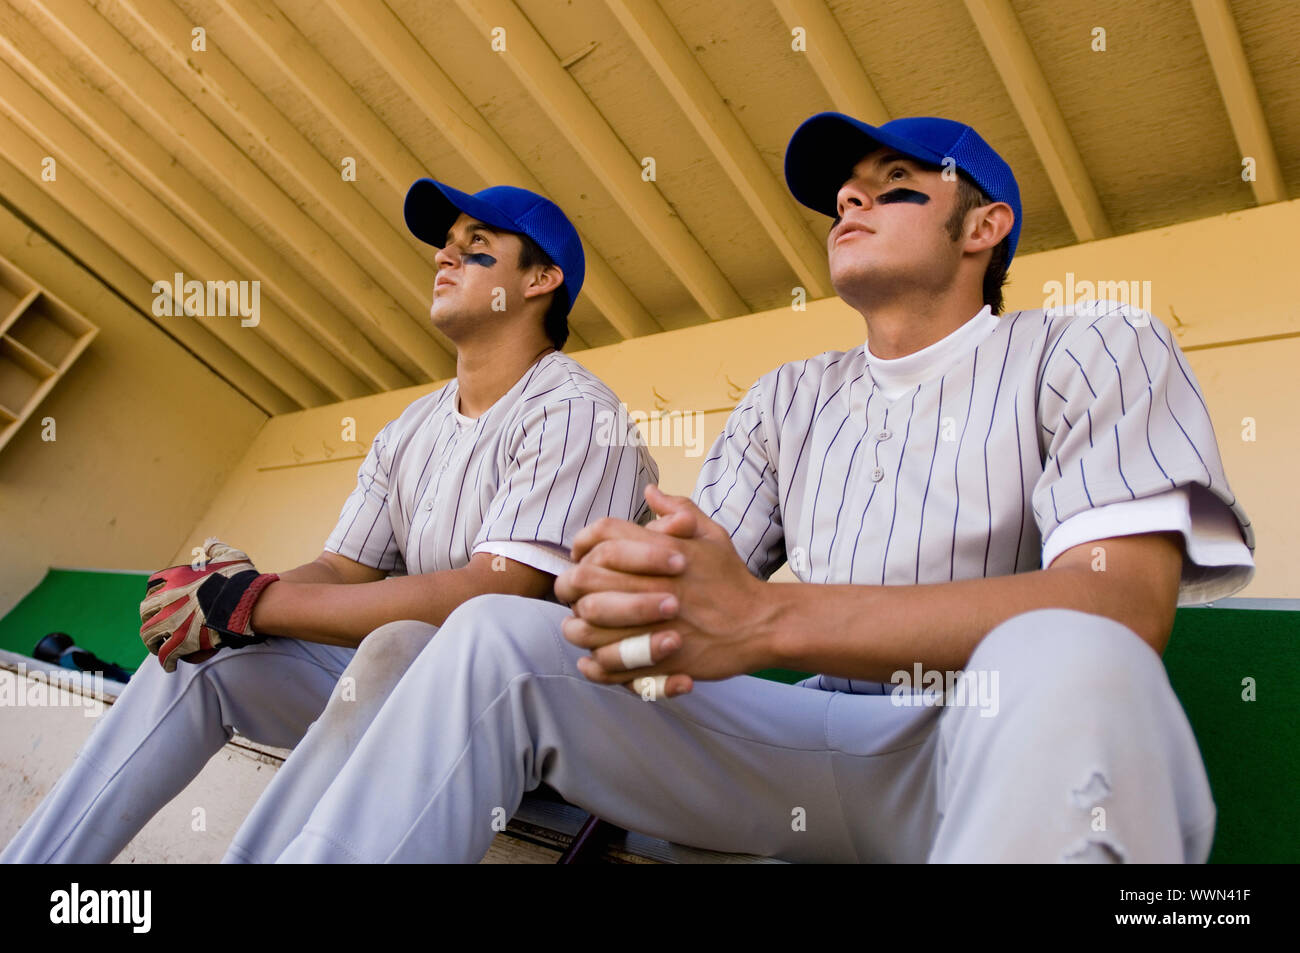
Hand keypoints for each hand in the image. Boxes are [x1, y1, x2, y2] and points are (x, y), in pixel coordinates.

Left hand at [139, 538, 279, 671]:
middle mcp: (167, 599)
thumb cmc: (241, 580)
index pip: (153, 584)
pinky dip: (166, 662)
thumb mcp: (230, 556)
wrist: (246, 603)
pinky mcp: (180, 642)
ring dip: (152, 642)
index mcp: (176, 578)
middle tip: (159, 626)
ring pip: (148, 635)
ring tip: (159, 648)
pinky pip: (165, 655)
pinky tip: (170, 666)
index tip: (160, 600)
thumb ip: (216, 549)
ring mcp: (171, 621)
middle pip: (146, 611)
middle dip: (150, 619)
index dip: (155, 593)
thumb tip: (209, 543)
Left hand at [555, 484, 772, 697]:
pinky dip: (594, 664)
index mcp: (663, 552)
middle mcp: (654, 585)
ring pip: (589, 624)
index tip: (581, 555)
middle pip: (586, 578)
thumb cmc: (732, 579)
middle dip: (570, 585)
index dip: (583, 543)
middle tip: (571, 592)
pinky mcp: (658, 659)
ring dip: (578, 625)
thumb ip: (679, 509)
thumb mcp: (712, 535)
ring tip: (580, 626)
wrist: (760, 624)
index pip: (604, 535)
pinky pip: (609, 664)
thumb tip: (650, 493)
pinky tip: (591, 659)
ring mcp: (654, 624)